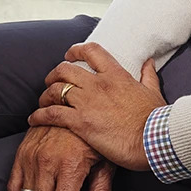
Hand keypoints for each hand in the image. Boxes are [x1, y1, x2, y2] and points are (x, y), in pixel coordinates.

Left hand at [28, 43, 165, 169]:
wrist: (155, 140)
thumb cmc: (157, 119)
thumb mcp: (154, 92)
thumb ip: (148, 76)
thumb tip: (148, 62)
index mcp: (116, 75)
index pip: (91, 52)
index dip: (76, 50)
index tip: (70, 54)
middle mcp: (98, 84)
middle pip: (65, 69)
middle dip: (54, 74)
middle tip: (51, 82)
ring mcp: (87, 103)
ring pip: (55, 90)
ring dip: (45, 95)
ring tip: (42, 102)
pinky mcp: (80, 122)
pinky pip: (52, 114)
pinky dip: (40, 115)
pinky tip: (34, 119)